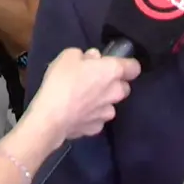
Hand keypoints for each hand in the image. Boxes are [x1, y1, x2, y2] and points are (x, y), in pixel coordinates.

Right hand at [25, 48, 140, 144]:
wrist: (50, 117)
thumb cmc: (61, 81)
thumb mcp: (68, 57)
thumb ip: (84, 55)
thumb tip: (93, 58)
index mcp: (113, 71)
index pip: (134, 67)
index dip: (126, 65)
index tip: (114, 65)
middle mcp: (116, 92)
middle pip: (123, 87)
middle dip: (113, 84)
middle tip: (94, 82)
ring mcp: (107, 112)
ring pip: (110, 105)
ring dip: (101, 102)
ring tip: (82, 101)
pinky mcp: (96, 128)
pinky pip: (97, 120)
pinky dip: (89, 117)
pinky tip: (76, 114)